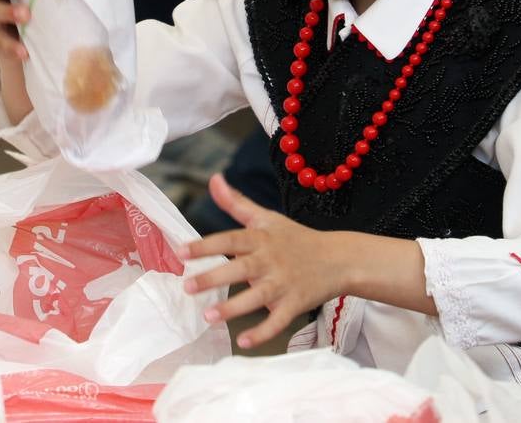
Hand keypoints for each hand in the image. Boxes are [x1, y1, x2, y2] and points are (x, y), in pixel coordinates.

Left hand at [179, 174, 342, 349]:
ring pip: (257, 296)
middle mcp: (270, 260)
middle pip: (240, 268)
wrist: (339, 258)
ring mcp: (283, 283)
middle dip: (213, 277)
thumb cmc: (297, 238)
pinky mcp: (295, 304)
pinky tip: (243, 342)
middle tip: (187, 286)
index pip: (230, 239)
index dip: (205, 245)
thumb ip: (237, 202)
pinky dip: (263, 333)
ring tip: (209, 316)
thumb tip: (214, 179)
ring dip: (233, 307)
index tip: (181, 252)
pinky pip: (277, 321)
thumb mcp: (267, 218)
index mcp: (261, 238)